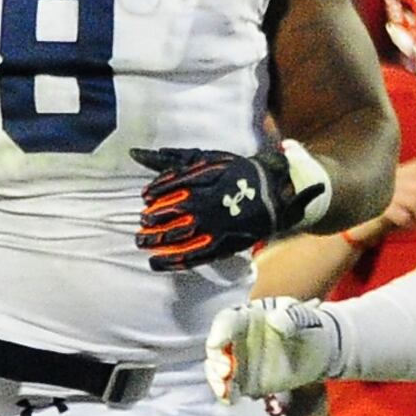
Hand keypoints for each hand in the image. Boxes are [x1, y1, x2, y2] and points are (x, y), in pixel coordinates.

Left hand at [133, 142, 328, 271]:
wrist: (273, 194)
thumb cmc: (238, 174)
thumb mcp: (212, 159)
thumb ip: (179, 159)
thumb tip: (146, 153)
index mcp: (203, 180)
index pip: (168, 187)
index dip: (154, 194)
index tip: (145, 198)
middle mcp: (205, 203)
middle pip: (168, 213)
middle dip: (150, 220)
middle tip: (142, 222)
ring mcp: (212, 226)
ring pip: (176, 236)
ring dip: (154, 240)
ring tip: (141, 241)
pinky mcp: (220, 245)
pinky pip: (191, 256)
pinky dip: (170, 261)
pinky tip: (155, 262)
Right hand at [205, 296, 342, 400]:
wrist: (321, 349)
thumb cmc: (309, 325)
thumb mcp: (303, 316)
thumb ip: (290, 317)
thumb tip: (273, 321)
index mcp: (246, 317)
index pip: (225, 322)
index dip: (218, 332)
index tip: (218, 345)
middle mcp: (237, 340)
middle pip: (217, 349)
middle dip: (216, 361)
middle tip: (226, 371)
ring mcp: (240, 362)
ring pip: (218, 371)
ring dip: (217, 381)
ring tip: (226, 390)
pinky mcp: (246, 382)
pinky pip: (230, 389)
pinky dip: (226, 395)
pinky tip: (230, 399)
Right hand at [375, 155, 415, 236]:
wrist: (358, 229)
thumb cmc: (388, 215)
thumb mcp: (415, 208)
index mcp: (399, 175)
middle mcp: (392, 181)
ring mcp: (384, 194)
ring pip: (415, 201)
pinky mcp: (377, 209)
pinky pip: (401, 214)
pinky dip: (408, 222)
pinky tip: (406, 225)